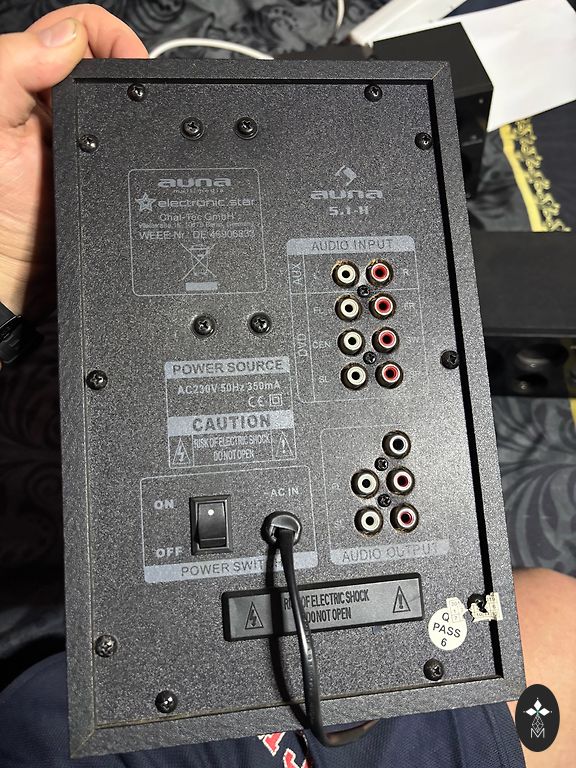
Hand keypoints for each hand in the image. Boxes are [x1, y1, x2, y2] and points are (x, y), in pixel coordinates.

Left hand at [0, 4, 146, 319]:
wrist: (20, 275)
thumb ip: (13, 70)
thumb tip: (68, 39)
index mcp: (26, 84)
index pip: (73, 31)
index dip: (105, 36)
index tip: (128, 63)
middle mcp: (59, 110)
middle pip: (110, 64)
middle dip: (135, 73)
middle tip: (147, 97)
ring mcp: (89, 145)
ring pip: (131, 108)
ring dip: (148, 111)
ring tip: (154, 125)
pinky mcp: (110, 177)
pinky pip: (140, 152)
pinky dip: (152, 149)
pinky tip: (150, 157)